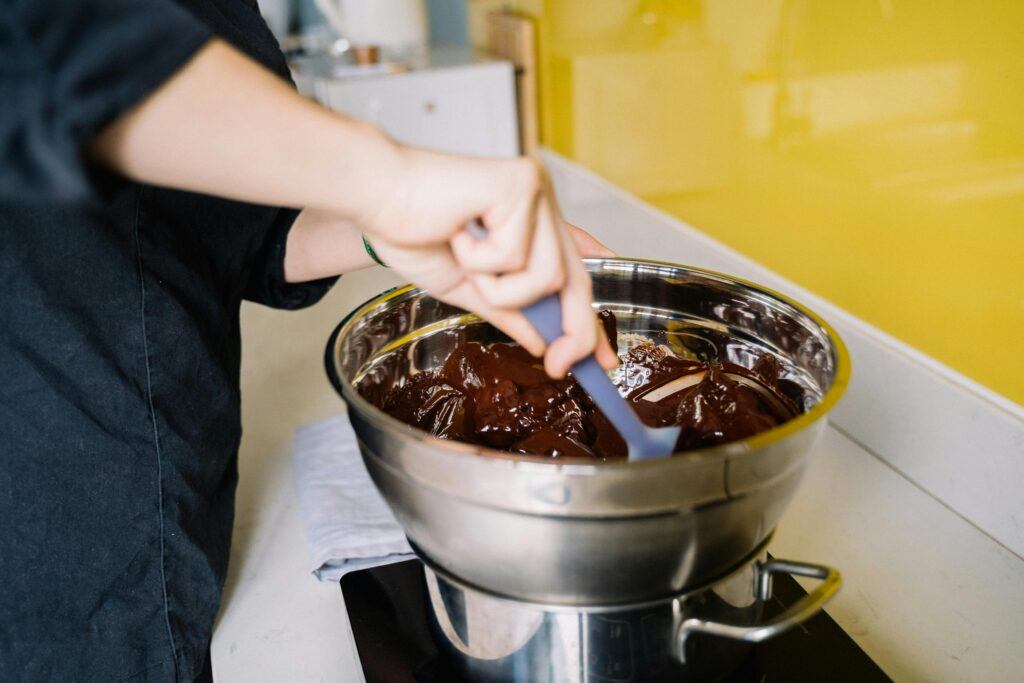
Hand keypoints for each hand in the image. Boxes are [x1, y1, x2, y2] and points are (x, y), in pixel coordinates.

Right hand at [364, 151, 616, 377]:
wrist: (374, 196)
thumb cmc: (411, 229)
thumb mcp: (469, 287)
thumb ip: (509, 312)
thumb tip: (542, 342)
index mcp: (532, 222)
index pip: (575, 278)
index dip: (589, 321)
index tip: (604, 362)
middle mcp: (541, 201)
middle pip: (575, 280)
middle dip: (571, 330)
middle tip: (556, 365)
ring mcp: (534, 190)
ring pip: (546, 275)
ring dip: (499, 287)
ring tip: (464, 260)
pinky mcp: (518, 185)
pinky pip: (516, 255)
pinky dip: (479, 260)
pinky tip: (457, 232)